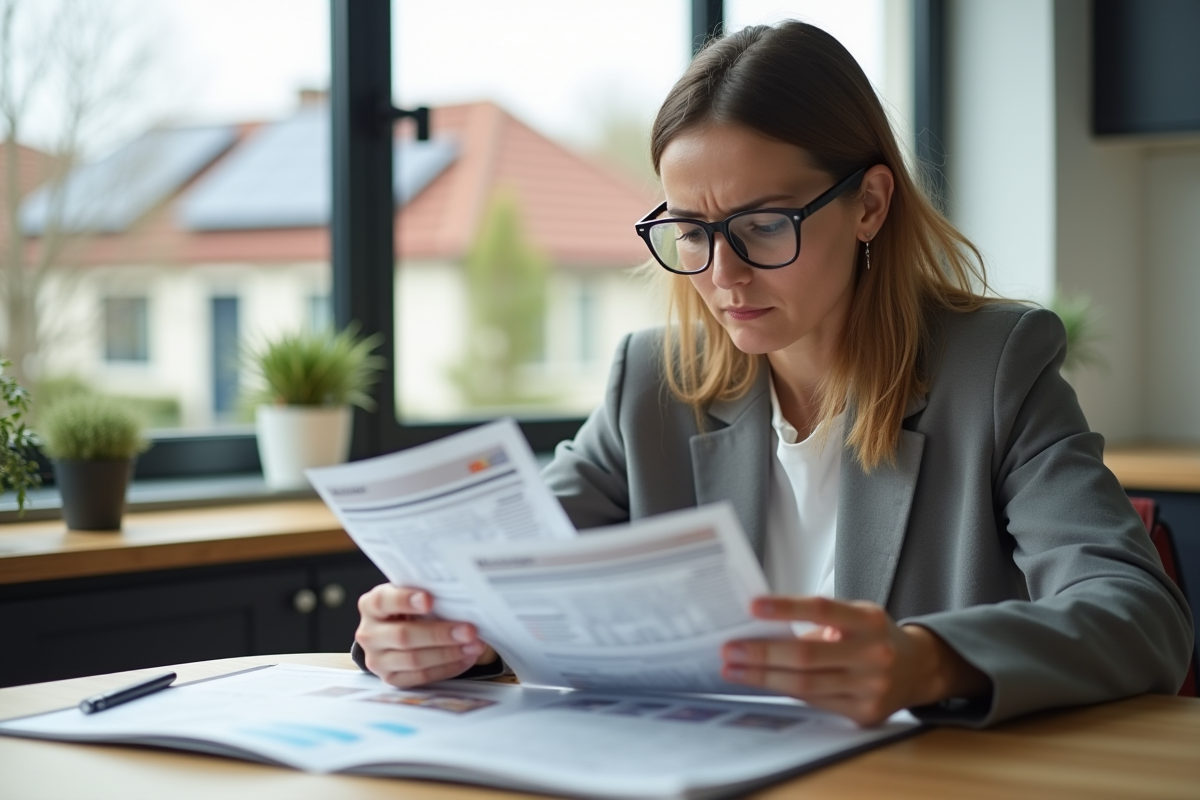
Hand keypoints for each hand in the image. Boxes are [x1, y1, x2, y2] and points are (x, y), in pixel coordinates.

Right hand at [355, 584, 495, 688]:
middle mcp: (369, 633)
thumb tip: (460, 598)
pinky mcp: (391, 679)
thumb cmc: (409, 608)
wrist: (396, 630)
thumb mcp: (411, 594)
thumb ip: (426, 594)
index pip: (384, 601)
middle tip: (469, 630)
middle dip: (440, 634)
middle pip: (404, 636)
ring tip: (474, 646)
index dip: (406, 600)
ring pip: (414, 660)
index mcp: (371, 605)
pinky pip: (421, 677)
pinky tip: (465, 658)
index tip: (429, 600)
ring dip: (449, 654)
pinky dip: (447, 668)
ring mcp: (377, 659)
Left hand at [721, 596, 988, 725]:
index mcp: (868, 620)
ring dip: (764, 677)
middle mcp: (873, 654)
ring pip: (806, 684)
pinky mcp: (865, 713)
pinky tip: (762, 684)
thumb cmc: (873, 635)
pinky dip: (785, 692)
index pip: (822, 609)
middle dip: (762, 653)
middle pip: (807, 656)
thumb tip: (763, 625)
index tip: (753, 606)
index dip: (786, 608)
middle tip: (730, 649)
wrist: (918, 668)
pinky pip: (816, 702)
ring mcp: (871, 687)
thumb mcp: (855, 615)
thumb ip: (817, 620)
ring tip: (734, 669)